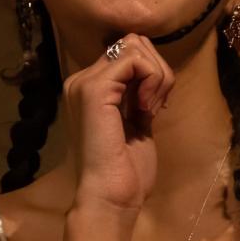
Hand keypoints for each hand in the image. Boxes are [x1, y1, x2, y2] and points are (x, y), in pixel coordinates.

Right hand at [62, 34, 172, 214]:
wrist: (110, 198)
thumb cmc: (125, 172)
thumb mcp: (136, 124)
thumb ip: (139, 97)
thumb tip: (156, 73)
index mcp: (90, 90)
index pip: (128, 53)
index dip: (152, 74)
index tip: (156, 106)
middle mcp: (81, 81)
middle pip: (133, 43)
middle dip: (157, 70)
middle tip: (156, 106)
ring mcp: (85, 83)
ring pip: (136, 46)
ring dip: (157, 75)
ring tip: (151, 109)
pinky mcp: (94, 88)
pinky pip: (136, 59)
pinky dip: (153, 79)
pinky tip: (147, 108)